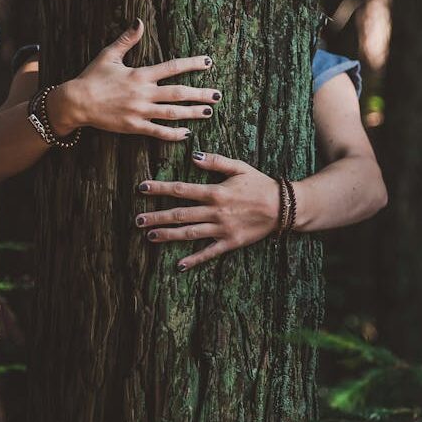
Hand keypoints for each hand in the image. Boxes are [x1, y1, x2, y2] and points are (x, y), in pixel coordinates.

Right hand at [48, 19, 219, 141]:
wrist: (76, 102)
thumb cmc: (92, 77)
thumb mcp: (109, 55)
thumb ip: (127, 39)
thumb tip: (139, 21)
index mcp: (140, 75)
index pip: (172, 67)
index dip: (192, 64)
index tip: (208, 62)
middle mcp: (143, 93)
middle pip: (178, 93)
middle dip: (200, 93)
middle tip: (217, 95)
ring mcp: (140, 112)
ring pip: (172, 113)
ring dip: (192, 113)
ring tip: (208, 112)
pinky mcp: (134, 127)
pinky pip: (158, 132)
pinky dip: (173, 134)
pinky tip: (186, 133)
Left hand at [134, 151, 280, 271]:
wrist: (283, 207)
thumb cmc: (260, 184)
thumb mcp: (240, 167)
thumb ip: (216, 161)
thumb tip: (193, 156)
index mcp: (215, 192)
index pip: (182, 190)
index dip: (160, 188)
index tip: (142, 188)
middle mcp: (215, 212)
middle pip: (180, 214)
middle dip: (157, 216)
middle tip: (137, 219)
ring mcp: (222, 229)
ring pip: (190, 234)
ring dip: (168, 235)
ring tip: (150, 236)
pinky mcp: (230, 242)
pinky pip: (209, 252)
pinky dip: (194, 259)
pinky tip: (179, 265)